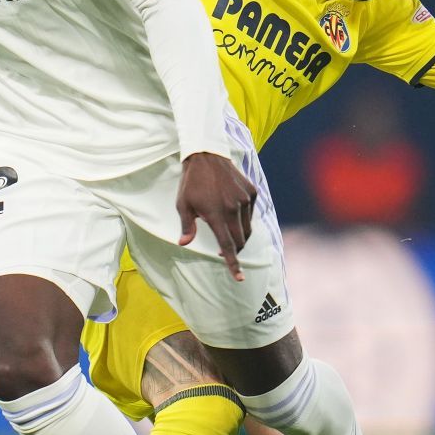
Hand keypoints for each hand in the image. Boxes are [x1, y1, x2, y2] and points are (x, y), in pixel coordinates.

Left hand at [176, 152, 256, 280]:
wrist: (207, 156)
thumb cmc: (192, 183)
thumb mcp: (183, 204)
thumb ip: (187, 226)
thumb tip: (184, 243)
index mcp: (216, 214)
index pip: (227, 246)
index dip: (233, 264)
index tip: (239, 278)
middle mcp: (234, 208)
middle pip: (240, 240)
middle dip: (235, 250)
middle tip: (225, 251)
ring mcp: (245, 199)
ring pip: (247, 228)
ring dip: (239, 235)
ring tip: (227, 229)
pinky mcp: (252, 192)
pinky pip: (250, 214)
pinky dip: (243, 219)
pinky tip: (232, 212)